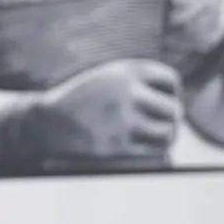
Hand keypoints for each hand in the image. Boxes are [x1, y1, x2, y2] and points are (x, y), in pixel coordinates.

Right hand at [26, 59, 182, 160]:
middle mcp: (127, 92)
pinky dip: (156, 153)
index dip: (172, 92)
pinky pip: (154, 153)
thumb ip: (137, 82)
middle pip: (174, 109)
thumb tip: (176, 103)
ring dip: (166, 137)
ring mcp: (123, 119)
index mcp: (125, 70)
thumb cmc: (81, 101)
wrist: (47, 122)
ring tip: (158, 137)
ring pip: (168, 133)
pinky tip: (147, 149)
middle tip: (164, 123)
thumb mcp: (106, 78)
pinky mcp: (119, 145)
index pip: (170, 79)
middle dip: (172, 118)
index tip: (165, 100)